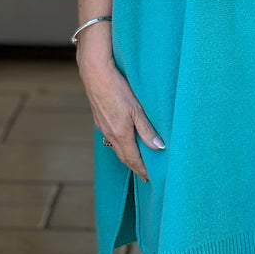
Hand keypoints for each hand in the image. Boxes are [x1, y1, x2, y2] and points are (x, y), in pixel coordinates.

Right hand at [77, 29, 164, 180]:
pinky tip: (125, 140)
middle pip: (124, 157)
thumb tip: (159, 147)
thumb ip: (147, 130)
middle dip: (135, 166)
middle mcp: (110, 134)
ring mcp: (103, 127)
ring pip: (117, 147)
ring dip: (128, 156)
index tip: (150, 179)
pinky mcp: (100, 119)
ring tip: (138, 160)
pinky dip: (121, 144)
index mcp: (121, 134)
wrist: (95, 74)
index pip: (133, 159)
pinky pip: (111, 138)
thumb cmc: (117, 88)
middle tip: (146, 174)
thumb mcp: (137, 109)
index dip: (142, 170)